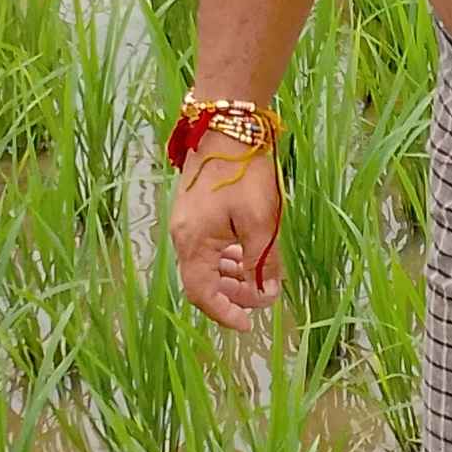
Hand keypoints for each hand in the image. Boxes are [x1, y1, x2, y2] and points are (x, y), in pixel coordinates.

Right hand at [168, 149, 282, 327]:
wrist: (227, 126)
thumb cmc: (243, 173)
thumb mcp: (260, 223)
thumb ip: (263, 263)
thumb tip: (267, 295)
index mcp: (193, 243)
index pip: (202, 294)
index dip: (224, 313)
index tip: (248, 324)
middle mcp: (184, 236)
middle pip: (202, 281)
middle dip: (232, 295)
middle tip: (261, 298)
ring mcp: (188, 222)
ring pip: (206, 264)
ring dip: (231, 276)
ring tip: (259, 277)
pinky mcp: (196, 210)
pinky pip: (208, 245)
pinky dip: (227, 257)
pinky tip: (248, 254)